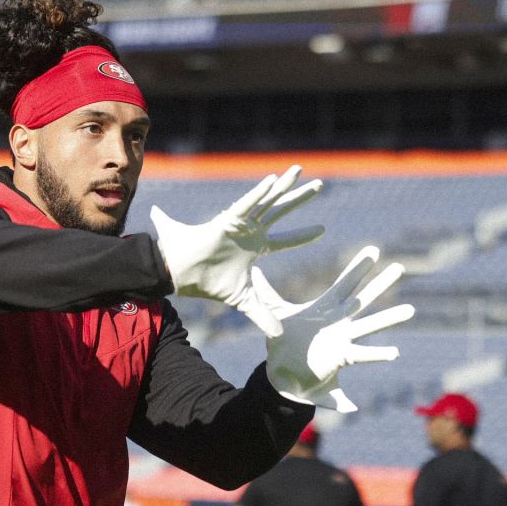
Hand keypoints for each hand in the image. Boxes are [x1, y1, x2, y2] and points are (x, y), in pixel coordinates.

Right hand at [151, 165, 323, 337]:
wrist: (183, 276)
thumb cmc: (209, 284)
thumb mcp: (244, 301)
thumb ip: (262, 315)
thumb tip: (279, 336)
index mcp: (256, 247)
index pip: (286, 240)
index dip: (303, 236)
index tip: (324, 231)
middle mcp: (251, 231)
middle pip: (281, 211)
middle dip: (300, 199)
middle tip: (321, 185)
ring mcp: (241, 224)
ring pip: (267, 201)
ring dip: (284, 186)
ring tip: (300, 170)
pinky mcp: (228, 220)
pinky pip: (247, 204)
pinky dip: (259, 193)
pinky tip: (274, 181)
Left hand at [253, 246, 413, 411]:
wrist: (285, 372)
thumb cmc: (284, 341)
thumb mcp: (275, 313)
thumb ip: (266, 291)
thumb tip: (252, 271)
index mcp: (326, 308)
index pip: (345, 283)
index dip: (358, 268)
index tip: (373, 250)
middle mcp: (340, 321)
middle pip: (363, 298)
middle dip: (380, 283)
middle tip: (399, 267)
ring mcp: (344, 338)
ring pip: (370, 325)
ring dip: (389, 318)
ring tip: (409, 310)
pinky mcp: (342, 358)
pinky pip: (363, 355)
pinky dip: (378, 354)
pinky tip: (394, 352)